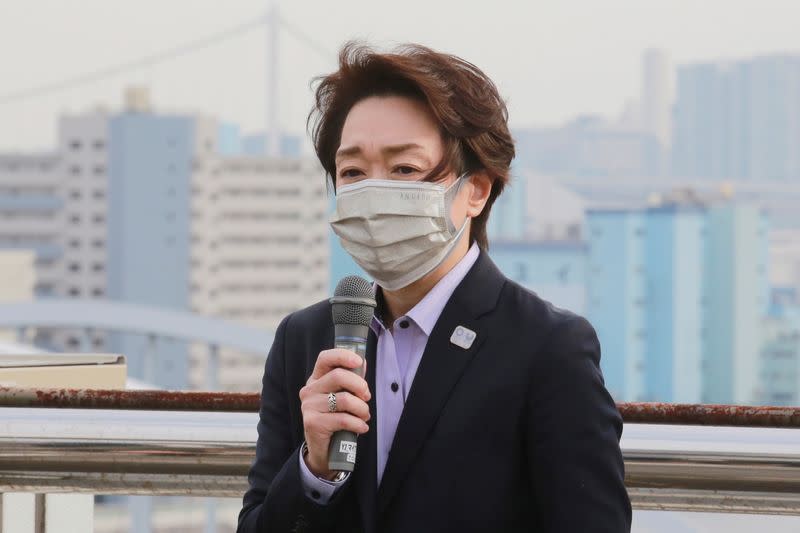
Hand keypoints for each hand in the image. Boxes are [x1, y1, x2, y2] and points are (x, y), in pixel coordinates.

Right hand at [299, 348, 370, 479]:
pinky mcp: (312, 422)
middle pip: (338, 376)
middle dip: (360, 386)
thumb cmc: (336, 419)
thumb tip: (362, 362)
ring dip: (362, 409)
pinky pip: (343, 419)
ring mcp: (309, 406)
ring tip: (364, 416)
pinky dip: (358, 424)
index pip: (325, 358)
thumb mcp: (343, 397)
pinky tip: (362, 428)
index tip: (359, 361)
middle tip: (366, 397)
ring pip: (344, 399)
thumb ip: (351, 381)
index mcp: (317, 379)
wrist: (324, 450)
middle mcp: (309, 390)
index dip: (343, 355)